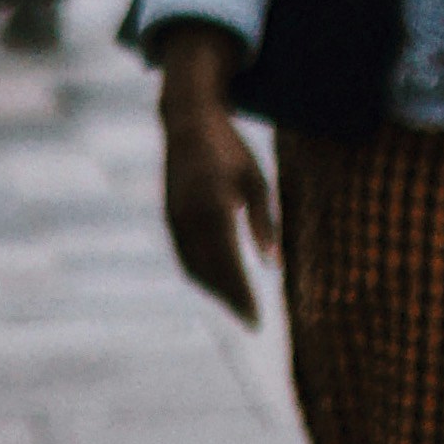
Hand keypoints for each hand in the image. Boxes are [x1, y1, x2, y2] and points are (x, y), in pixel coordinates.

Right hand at [155, 29, 277, 324]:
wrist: (187, 121)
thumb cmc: (230, 150)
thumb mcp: (256, 181)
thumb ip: (264, 224)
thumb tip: (274, 267)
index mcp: (214, 205)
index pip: (228, 264)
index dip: (242, 296)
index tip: (258, 320)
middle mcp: (189, 215)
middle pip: (210, 272)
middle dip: (231, 301)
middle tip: (252, 322)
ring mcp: (174, 216)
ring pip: (193, 267)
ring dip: (215, 291)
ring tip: (239, 306)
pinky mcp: (169, 215)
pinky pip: (185, 255)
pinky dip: (202, 274)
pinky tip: (220, 282)